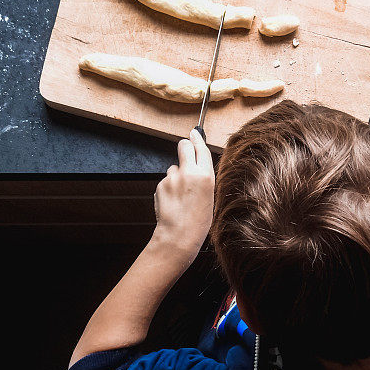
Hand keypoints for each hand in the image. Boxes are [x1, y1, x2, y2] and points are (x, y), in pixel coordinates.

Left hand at [152, 128, 214, 260]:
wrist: (178, 236)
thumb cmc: (197, 222)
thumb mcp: (209, 197)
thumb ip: (203, 178)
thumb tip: (196, 165)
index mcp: (206, 176)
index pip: (201, 149)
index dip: (198, 139)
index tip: (194, 133)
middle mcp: (189, 173)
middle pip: (184, 146)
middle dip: (184, 146)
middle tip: (185, 151)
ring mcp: (172, 178)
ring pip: (173, 167)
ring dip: (176, 175)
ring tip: (180, 195)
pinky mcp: (160, 185)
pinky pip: (166, 181)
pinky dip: (168, 188)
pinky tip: (173, 201)